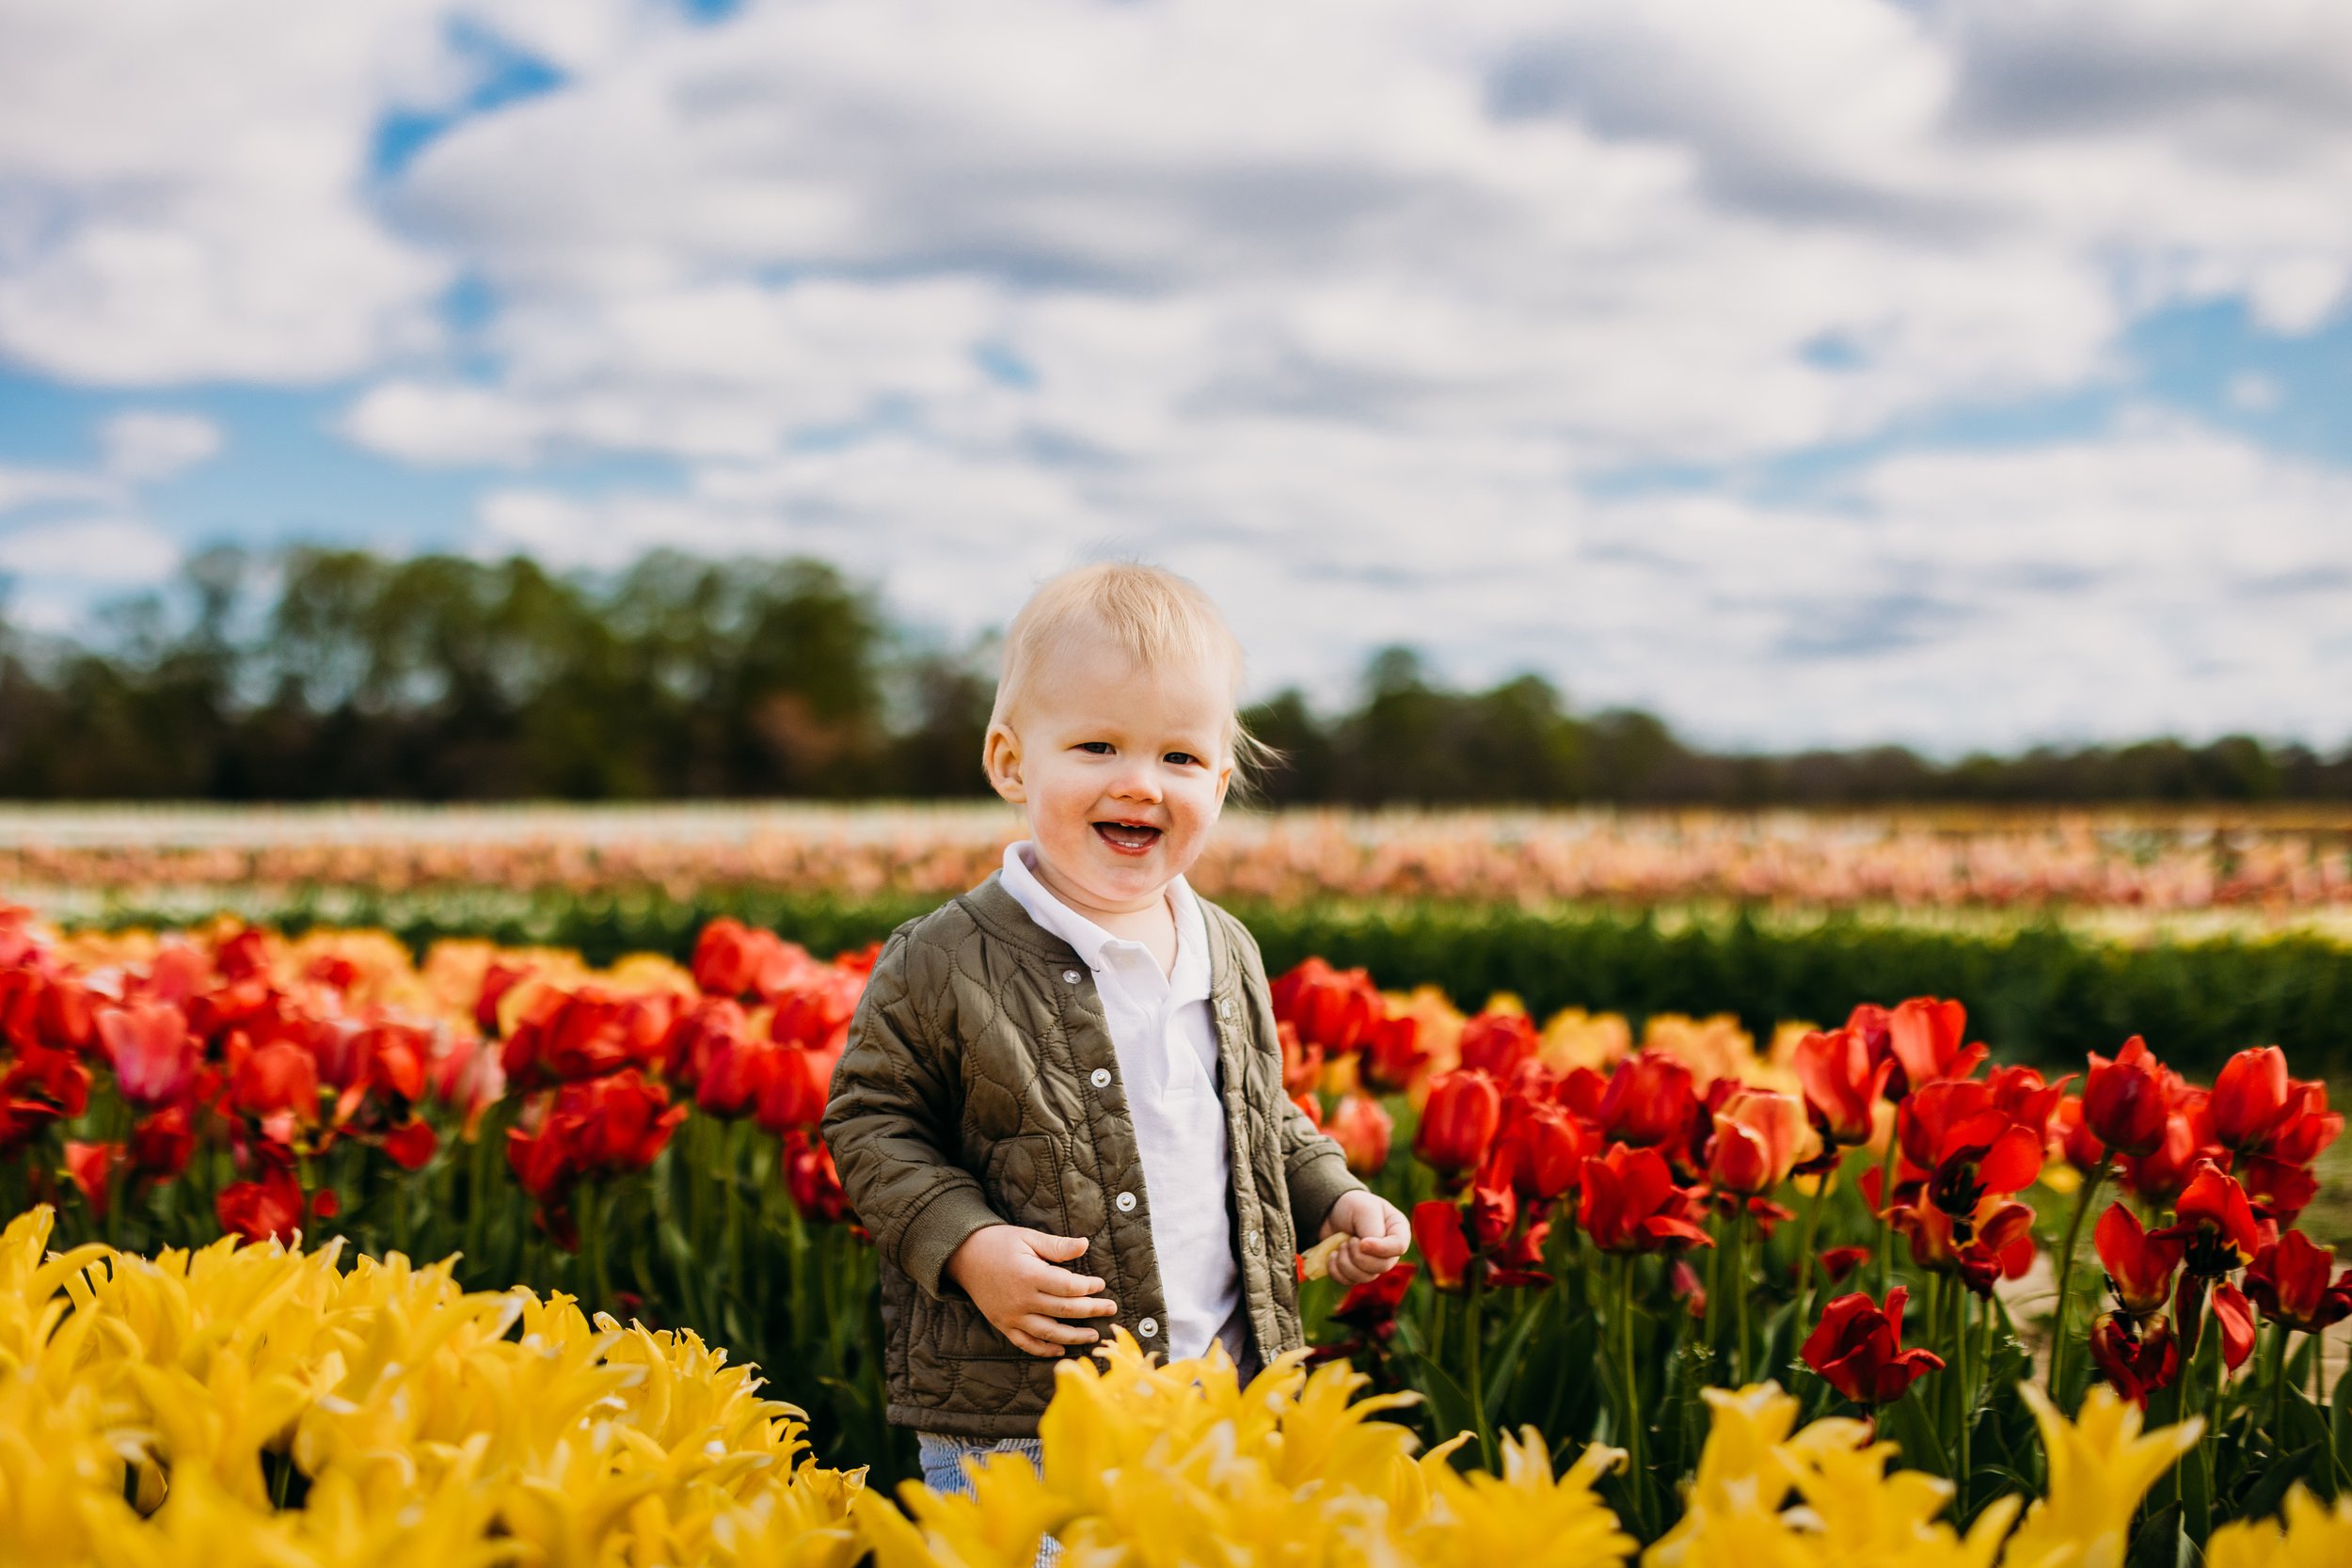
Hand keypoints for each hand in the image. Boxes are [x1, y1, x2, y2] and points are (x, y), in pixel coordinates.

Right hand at [945, 1225, 1118, 1356]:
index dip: (1089, 1287)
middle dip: (1091, 1311)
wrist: (963, 1256)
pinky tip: (1060, 1349)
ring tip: (1092, 1336)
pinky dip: (1043, 1349)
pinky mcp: (1002, 1324)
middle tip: (1110, 1310)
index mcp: (1030, 1275)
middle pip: (1064, 1310)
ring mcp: (1011, 1316)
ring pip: (1048, 1332)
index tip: (1101, 1284)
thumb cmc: (999, 1243)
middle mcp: (1022, 1300)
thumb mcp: (1028, 1237)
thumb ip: (1057, 1246)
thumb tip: (1085, 1244)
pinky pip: (1025, 1343)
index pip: (1069, 1287)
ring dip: (1073, 1336)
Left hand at [1318, 1190, 1410, 1285]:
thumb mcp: (1364, 1209)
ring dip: (1346, 1263)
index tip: (1361, 1242)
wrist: (1330, 1212)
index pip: (1399, 1247)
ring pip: (1366, 1277)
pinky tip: (1332, 1256)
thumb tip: (1368, 1250)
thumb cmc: (1352, 1205)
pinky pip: (1349, 1282)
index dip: (1380, 1249)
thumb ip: (1373, 1229)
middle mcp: (1389, 1250)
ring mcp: (1373, 1263)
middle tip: (1347, 1240)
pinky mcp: (1357, 1271)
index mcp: (1397, 1230)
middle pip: (1382, 1266)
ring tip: (1339, 1247)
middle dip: (1359, 1256)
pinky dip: (1337, 1271)